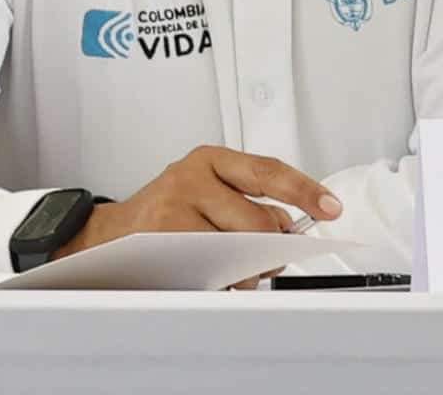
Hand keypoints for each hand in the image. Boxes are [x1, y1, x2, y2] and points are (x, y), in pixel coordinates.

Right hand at [52, 146, 341, 269]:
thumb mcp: (210, 191)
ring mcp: (175, 212)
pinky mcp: (164, 243)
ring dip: (244, 271)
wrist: (112, 236)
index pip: (267, 172)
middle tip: (261, 256)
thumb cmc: (167, 213)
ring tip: (226, 265)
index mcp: (209, 160)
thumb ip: (251, 201)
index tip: (330, 207)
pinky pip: (214, 273)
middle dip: (268, 249)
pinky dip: (222, 282)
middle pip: (258, 223)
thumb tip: (285, 226)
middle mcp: (190, 178)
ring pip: (239, 253)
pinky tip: (209, 273)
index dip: (304, 191)